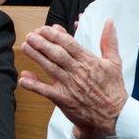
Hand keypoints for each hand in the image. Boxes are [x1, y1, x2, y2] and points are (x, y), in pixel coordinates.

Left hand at [18, 20, 127, 138]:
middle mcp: (78, 72)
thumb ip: (109, 41)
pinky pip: (46, 92)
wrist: (114, 115)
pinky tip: (23, 78)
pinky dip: (34, 85)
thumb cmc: (112, 88)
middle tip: (31, 35)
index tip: (44, 28)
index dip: (56, 35)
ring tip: (25, 47)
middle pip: (57, 54)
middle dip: (42, 43)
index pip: (70, 44)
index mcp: (89, 61)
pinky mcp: (64, 99)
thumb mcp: (114, 62)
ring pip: (50, 68)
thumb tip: (110, 23)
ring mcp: (70, 86)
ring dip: (36, 57)